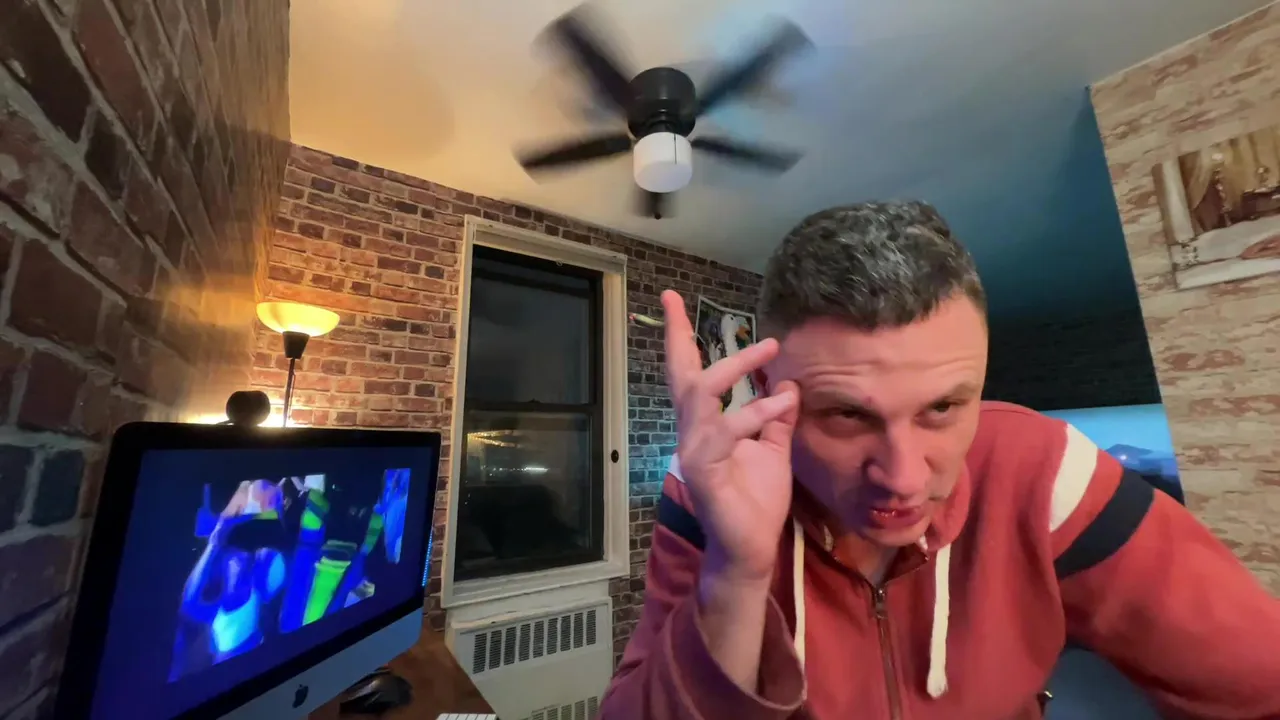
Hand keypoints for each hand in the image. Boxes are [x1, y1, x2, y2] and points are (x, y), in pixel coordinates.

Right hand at [662, 290, 798, 581]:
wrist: (751, 549)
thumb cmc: (756, 501)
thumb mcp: (774, 449)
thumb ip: (777, 418)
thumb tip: (788, 383)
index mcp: (705, 425)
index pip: (690, 373)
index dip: (680, 336)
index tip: (671, 299)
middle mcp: (692, 432)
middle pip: (681, 375)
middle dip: (677, 335)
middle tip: (676, 300)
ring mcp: (694, 450)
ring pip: (702, 395)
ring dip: (736, 368)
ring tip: (770, 348)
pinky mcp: (704, 470)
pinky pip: (726, 431)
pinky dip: (754, 413)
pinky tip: (779, 404)